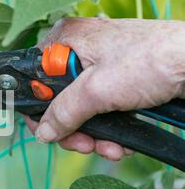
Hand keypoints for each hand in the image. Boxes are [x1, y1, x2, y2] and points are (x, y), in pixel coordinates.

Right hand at [25, 17, 184, 160]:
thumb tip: (42, 130)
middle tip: (83, 144)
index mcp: (66, 41)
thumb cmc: (152, 60)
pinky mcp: (118, 83)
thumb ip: (63, 112)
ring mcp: (100, 69)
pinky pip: (100, 111)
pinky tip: (121, 143)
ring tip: (109, 147)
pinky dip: (109, 131)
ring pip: (81, 110)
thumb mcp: (97, 90)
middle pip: (58, 100)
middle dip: (72, 129)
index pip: (36, 78)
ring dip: (93, 135)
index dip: (39, 108)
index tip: (49, 130)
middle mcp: (79, 52)